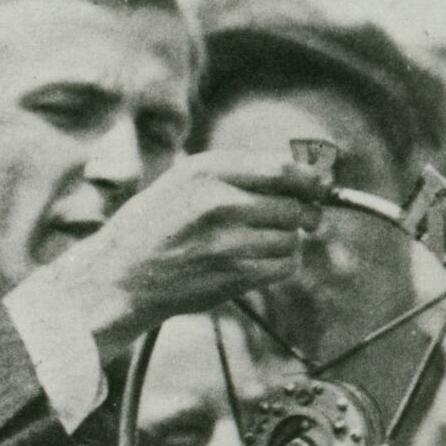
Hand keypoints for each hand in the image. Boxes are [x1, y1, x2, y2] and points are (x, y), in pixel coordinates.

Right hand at [44, 152, 330, 357]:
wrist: (123, 275)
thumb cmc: (156, 225)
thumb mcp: (186, 180)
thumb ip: (237, 172)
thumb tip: (299, 172)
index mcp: (208, 170)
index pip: (282, 169)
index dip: (311, 179)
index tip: (322, 186)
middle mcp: (219, 202)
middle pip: (294, 205)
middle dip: (305, 213)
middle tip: (302, 218)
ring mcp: (227, 241)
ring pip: (293, 238)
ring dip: (290, 241)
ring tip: (264, 241)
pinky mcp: (234, 276)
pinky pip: (284, 266)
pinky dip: (283, 264)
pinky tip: (262, 260)